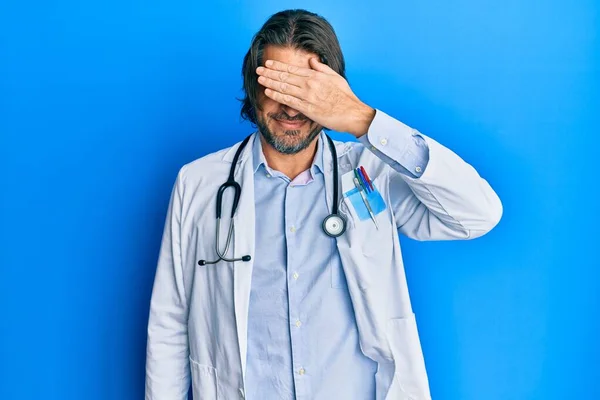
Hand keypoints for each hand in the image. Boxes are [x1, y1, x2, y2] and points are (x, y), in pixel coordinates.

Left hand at [256, 58, 375, 136]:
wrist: (352, 113)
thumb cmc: (345, 96)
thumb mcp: (335, 77)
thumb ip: (322, 68)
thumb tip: (312, 60)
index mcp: (316, 76)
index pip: (293, 69)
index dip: (278, 66)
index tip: (268, 63)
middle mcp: (310, 84)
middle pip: (285, 76)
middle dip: (270, 72)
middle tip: (258, 69)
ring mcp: (308, 96)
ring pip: (284, 87)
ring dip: (270, 82)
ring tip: (259, 79)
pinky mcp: (307, 109)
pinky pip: (289, 101)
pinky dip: (277, 95)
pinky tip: (268, 92)